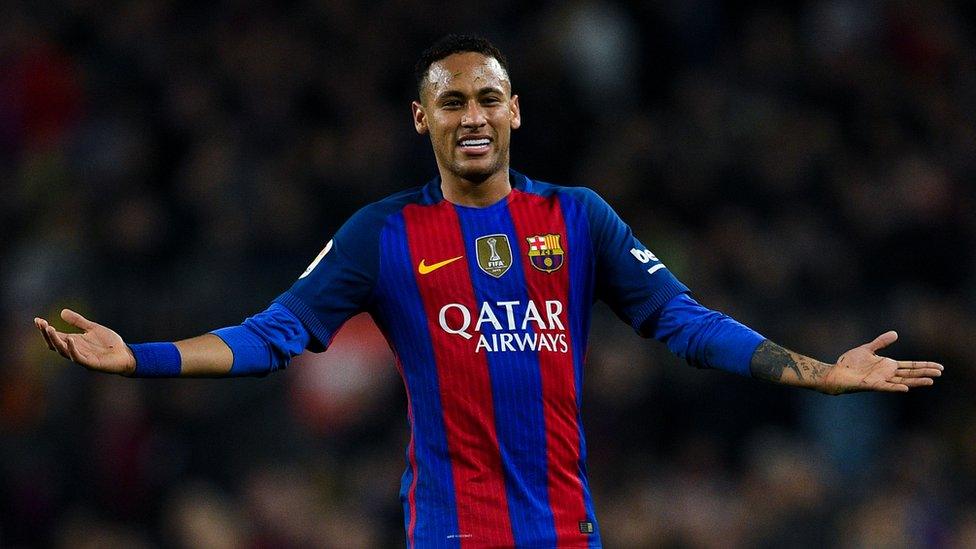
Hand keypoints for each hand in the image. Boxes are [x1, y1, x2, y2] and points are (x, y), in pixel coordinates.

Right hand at [34, 309, 135, 375]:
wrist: (125, 354)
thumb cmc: (109, 343)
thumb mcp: (93, 328)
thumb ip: (78, 321)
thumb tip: (62, 312)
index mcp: (74, 342)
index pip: (55, 336)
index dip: (45, 329)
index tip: (37, 320)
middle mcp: (74, 350)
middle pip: (55, 344)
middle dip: (47, 334)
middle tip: (42, 324)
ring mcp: (81, 358)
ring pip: (63, 351)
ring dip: (56, 340)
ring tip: (50, 329)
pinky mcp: (90, 363)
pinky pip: (78, 357)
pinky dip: (72, 349)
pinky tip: (70, 339)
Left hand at [822, 331, 942, 394]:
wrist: (835, 372)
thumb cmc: (849, 363)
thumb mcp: (867, 349)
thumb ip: (881, 342)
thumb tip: (896, 333)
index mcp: (888, 365)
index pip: (911, 365)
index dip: (924, 365)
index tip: (939, 367)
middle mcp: (887, 373)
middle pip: (910, 373)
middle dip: (925, 372)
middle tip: (940, 372)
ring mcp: (881, 380)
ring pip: (903, 380)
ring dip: (916, 381)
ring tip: (930, 381)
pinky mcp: (872, 385)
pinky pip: (886, 387)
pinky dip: (896, 387)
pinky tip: (906, 388)